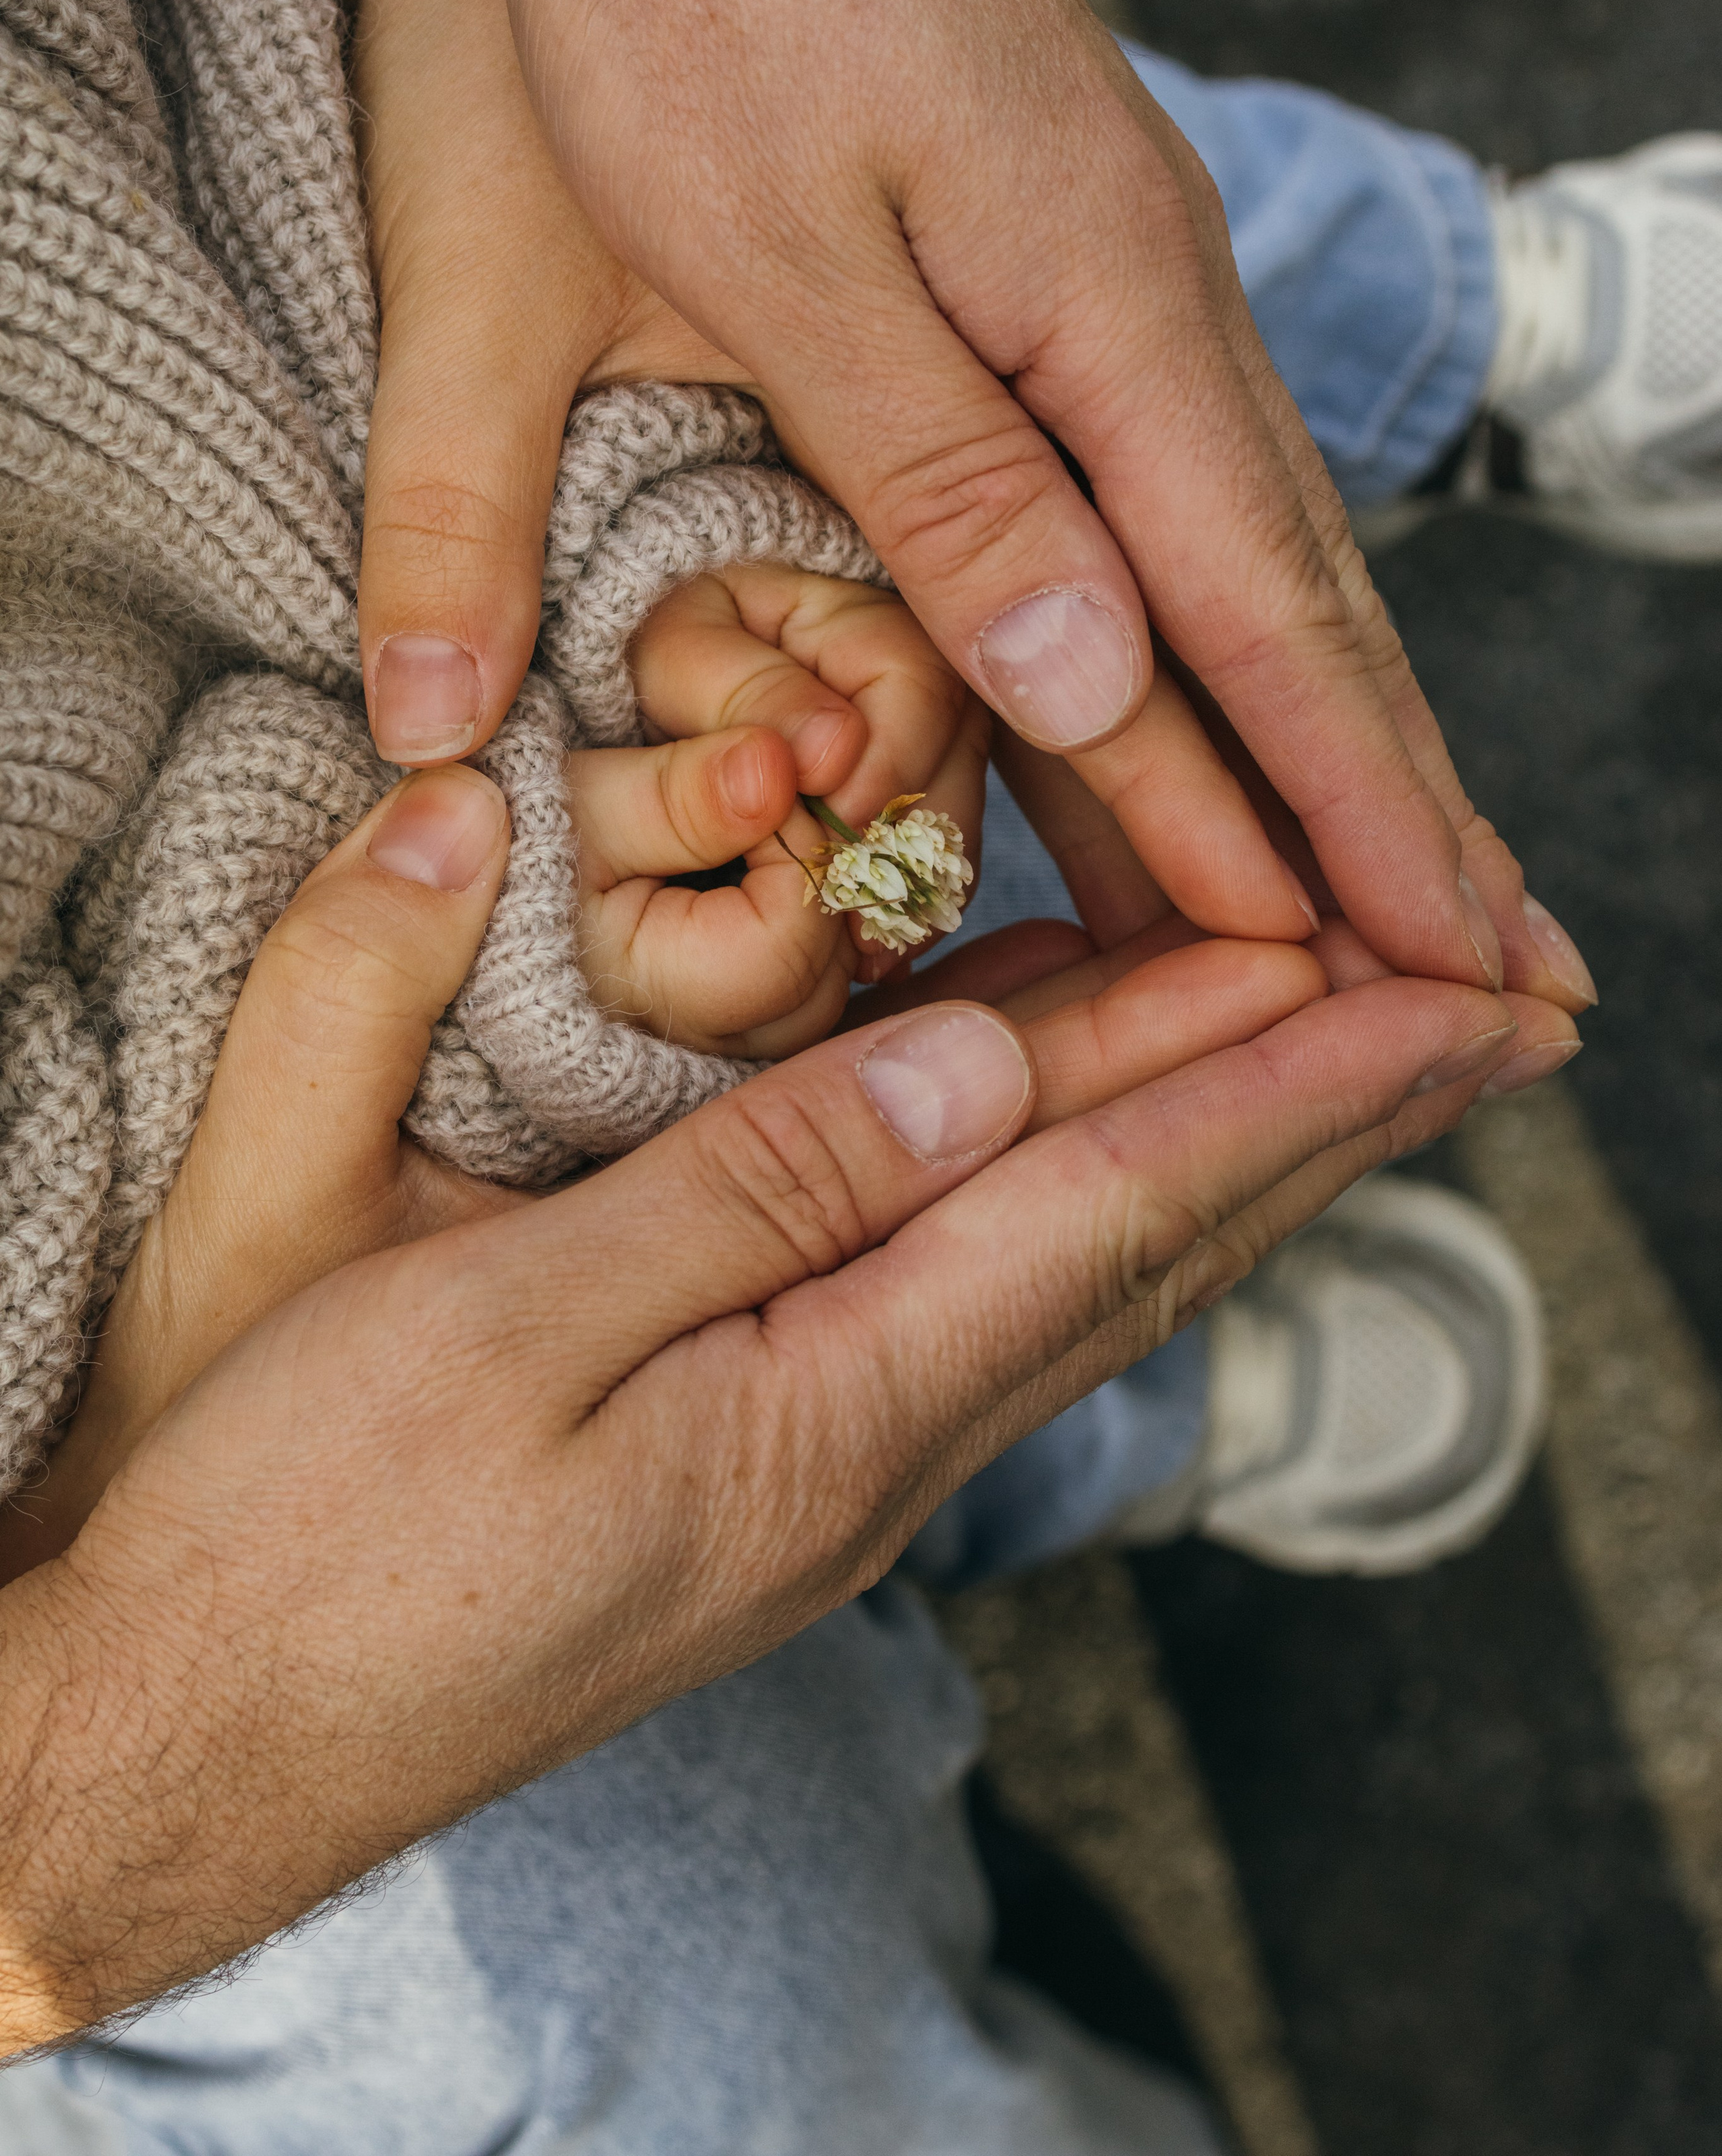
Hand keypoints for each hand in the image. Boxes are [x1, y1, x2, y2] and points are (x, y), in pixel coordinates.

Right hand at [0, 788, 1572, 2046]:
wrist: (177, 1749)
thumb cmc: (298, 1540)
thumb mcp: (497, 1334)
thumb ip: (747, 1194)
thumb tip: (972, 1071)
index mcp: (825, 1408)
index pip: (1121, 1207)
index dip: (1297, 1080)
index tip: (1457, 987)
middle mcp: (867, 1444)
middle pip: (1149, 1243)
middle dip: (1330, 1109)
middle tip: (1488, 1003)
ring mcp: (816, 1458)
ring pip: (1075, 1263)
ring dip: (1225, 1143)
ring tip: (1344, 1042)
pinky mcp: (751, 1453)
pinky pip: (967, 1283)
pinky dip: (1066, 1176)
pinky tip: (1074, 1117)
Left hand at [291, 0, 1572, 1000]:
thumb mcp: (781, 258)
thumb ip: (944, 480)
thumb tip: (1108, 681)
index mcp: (1105, 309)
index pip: (1265, 616)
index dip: (1352, 810)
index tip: (1440, 962)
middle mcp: (1149, 304)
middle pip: (1301, 599)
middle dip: (1394, 801)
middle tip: (1494, 971)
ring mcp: (1112, 280)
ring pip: (1244, 550)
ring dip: (1323, 729)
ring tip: (1395, 881)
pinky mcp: (1049, 261)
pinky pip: (1162, 485)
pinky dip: (1215, 622)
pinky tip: (1227, 691)